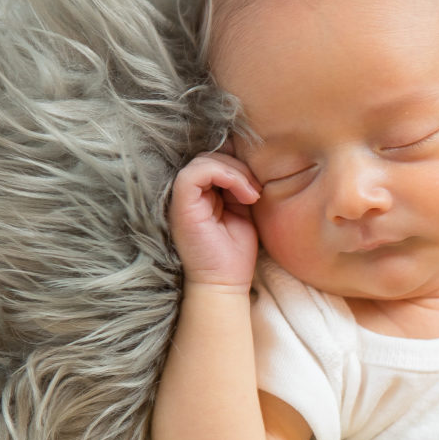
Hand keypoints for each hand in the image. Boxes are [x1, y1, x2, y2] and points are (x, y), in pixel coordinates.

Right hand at [168, 151, 261, 288]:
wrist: (224, 283)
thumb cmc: (235, 255)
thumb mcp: (243, 212)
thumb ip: (240, 188)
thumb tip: (250, 165)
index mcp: (201, 195)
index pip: (215, 160)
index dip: (238, 165)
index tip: (258, 187)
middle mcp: (189, 195)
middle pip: (210, 156)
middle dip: (239, 167)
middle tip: (257, 190)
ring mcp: (182, 199)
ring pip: (203, 160)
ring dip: (235, 172)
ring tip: (252, 195)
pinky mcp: (181, 205)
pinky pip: (196, 172)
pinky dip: (224, 175)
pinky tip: (244, 195)